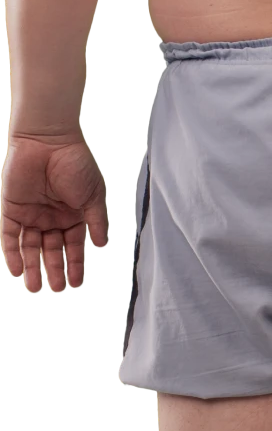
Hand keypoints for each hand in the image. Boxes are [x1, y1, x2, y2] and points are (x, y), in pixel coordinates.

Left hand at [0, 131, 107, 292]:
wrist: (49, 141)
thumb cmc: (75, 163)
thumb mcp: (93, 196)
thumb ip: (96, 222)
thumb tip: (103, 246)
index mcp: (72, 214)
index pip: (73, 245)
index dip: (75, 263)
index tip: (77, 282)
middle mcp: (51, 217)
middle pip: (51, 249)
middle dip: (54, 269)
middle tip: (57, 289)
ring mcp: (31, 213)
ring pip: (30, 247)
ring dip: (32, 267)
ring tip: (34, 287)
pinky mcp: (11, 209)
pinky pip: (9, 236)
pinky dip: (13, 253)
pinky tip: (17, 270)